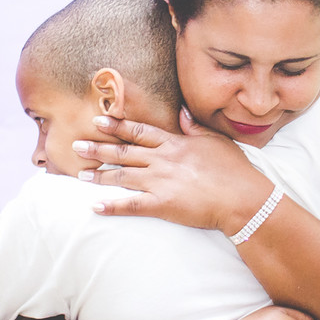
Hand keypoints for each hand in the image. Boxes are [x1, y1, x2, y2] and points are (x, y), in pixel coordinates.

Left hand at [74, 110, 272, 233]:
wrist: (243, 199)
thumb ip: (194, 127)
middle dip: (98, 148)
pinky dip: (112, 206)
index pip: (139, 131)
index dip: (117, 126)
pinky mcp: (162, 205)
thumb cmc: (234, 170)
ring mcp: (160, 182)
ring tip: (80, 176)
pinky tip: (95, 207)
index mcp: (174, 143)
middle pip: (124, 152)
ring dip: (99, 176)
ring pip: (122, 176)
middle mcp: (162, 160)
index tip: (98, 121)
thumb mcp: (215, 141)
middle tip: (76, 146)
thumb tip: (182, 112)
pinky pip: (131, 205)